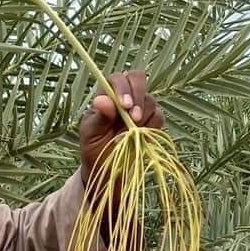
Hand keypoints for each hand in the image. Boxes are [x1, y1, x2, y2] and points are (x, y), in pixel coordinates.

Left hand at [79, 70, 163, 184]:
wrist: (108, 172)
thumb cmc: (94, 149)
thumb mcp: (91, 135)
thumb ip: (98, 117)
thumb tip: (102, 100)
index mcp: (106, 96)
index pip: (117, 78)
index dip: (123, 87)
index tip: (124, 105)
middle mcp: (124, 98)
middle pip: (138, 79)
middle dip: (138, 96)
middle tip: (134, 118)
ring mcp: (140, 109)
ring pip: (151, 100)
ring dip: (144, 115)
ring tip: (132, 133)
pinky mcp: (152, 122)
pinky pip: (159, 117)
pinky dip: (152, 126)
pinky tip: (141, 136)